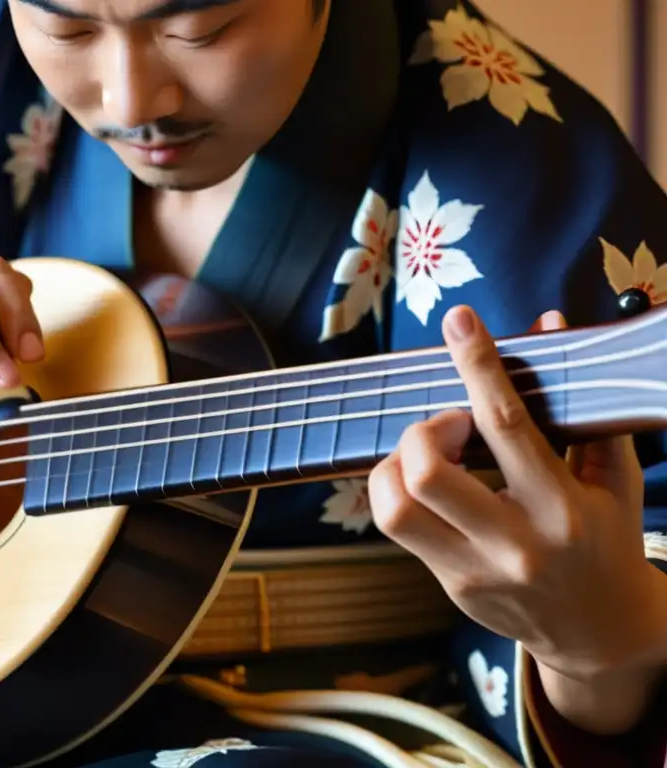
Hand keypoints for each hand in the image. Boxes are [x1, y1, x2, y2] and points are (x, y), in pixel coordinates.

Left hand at [368, 305, 666, 732]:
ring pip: (394, 506)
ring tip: (429, 453)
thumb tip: (547, 323)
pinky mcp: (449, 586)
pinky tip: (429, 484)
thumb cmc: (606, 540)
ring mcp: (474, 571)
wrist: (600, 632)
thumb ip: (578, 403)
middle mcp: (513, 544)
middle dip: (425, 429)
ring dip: (396, 462)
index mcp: (562, 509)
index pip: (509, 427)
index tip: (461, 322)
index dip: (479, 367)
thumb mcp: (612, 476)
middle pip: (428, 473)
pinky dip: (400, 489)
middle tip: (449, 422)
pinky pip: (398, 526)